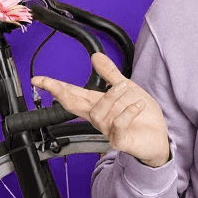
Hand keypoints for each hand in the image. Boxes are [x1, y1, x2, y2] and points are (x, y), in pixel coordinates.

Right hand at [32, 53, 170, 166]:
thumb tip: (95, 56)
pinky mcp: (121, 140)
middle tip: (52, 85)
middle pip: (74, 105)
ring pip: (98, 113)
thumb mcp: (127, 88)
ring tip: (125, 87)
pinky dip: (127, 114)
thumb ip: (110, 74)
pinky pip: (118, 127)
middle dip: (61, 94)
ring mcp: (108, 130)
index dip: (55, 86)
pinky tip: (137, 105)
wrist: (159, 136)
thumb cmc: (142, 117)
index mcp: (98, 104)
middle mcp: (100, 118)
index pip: (72, 93)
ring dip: (111, 97)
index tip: (38, 79)